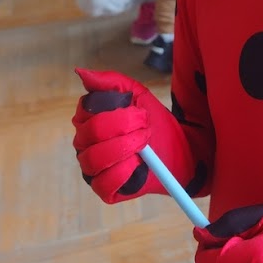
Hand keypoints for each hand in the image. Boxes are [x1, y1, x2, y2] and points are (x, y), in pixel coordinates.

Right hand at [72, 68, 159, 203]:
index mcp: (89, 119)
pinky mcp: (104, 189)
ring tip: (144, 145)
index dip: (115, 110)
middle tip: (145, 128)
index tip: (139, 112)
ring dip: (124, 148)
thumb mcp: (138, 95)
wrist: (181, 149)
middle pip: (91, 132)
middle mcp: (85, 143)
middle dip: (124, 128)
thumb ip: (111, 82)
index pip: (85, 110)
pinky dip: (122, 172)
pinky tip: (137, 165)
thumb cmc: (155, 122)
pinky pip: (102, 183)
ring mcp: (92, 167)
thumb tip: (81, 73)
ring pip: (94, 158)